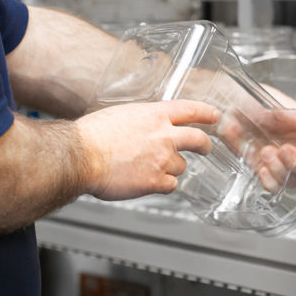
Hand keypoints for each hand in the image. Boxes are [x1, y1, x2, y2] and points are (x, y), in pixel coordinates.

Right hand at [75, 100, 219, 200]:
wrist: (80, 155)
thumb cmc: (92, 135)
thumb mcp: (122, 115)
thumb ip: (142, 120)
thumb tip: (146, 127)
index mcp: (155, 115)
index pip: (191, 110)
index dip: (206, 113)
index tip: (215, 116)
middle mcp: (163, 135)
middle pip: (198, 139)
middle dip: (205, 145)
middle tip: (206, 148)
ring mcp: (162, 159)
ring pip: (181, 166)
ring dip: (171, 168)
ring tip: (151, 168)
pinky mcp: (155, 181)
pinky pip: (170, 185)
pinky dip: (162, 185)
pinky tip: (148, 182)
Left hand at [216, 83, 295, 193]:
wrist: (227, 106)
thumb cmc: (253, 99)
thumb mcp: (275, 102)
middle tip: (284, 150)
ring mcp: (281, 161)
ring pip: (292, 179)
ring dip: (280, 170)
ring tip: (265, 152)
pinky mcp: (264, 169)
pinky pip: (273, 185)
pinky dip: (269, 181)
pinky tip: (261, 168)